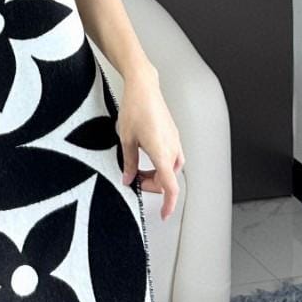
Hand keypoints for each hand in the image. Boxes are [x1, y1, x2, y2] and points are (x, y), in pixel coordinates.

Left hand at [116, 69, 184, 220]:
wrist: (144, 87)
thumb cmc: (135, 108)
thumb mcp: (126, 140)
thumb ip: (129, 164)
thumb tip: (129, 179)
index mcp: (162, 153)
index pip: (170, 187)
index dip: (168, 204)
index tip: (164, 214)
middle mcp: (172, 148)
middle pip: (169, 179)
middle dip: (154, 185)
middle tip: (135, 181)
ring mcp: (175, 141)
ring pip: (171, 168)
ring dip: (158, 174)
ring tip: (139, 170)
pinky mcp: (173, 134)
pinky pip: (172, 156)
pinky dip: (161, 163)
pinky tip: (146, 156)